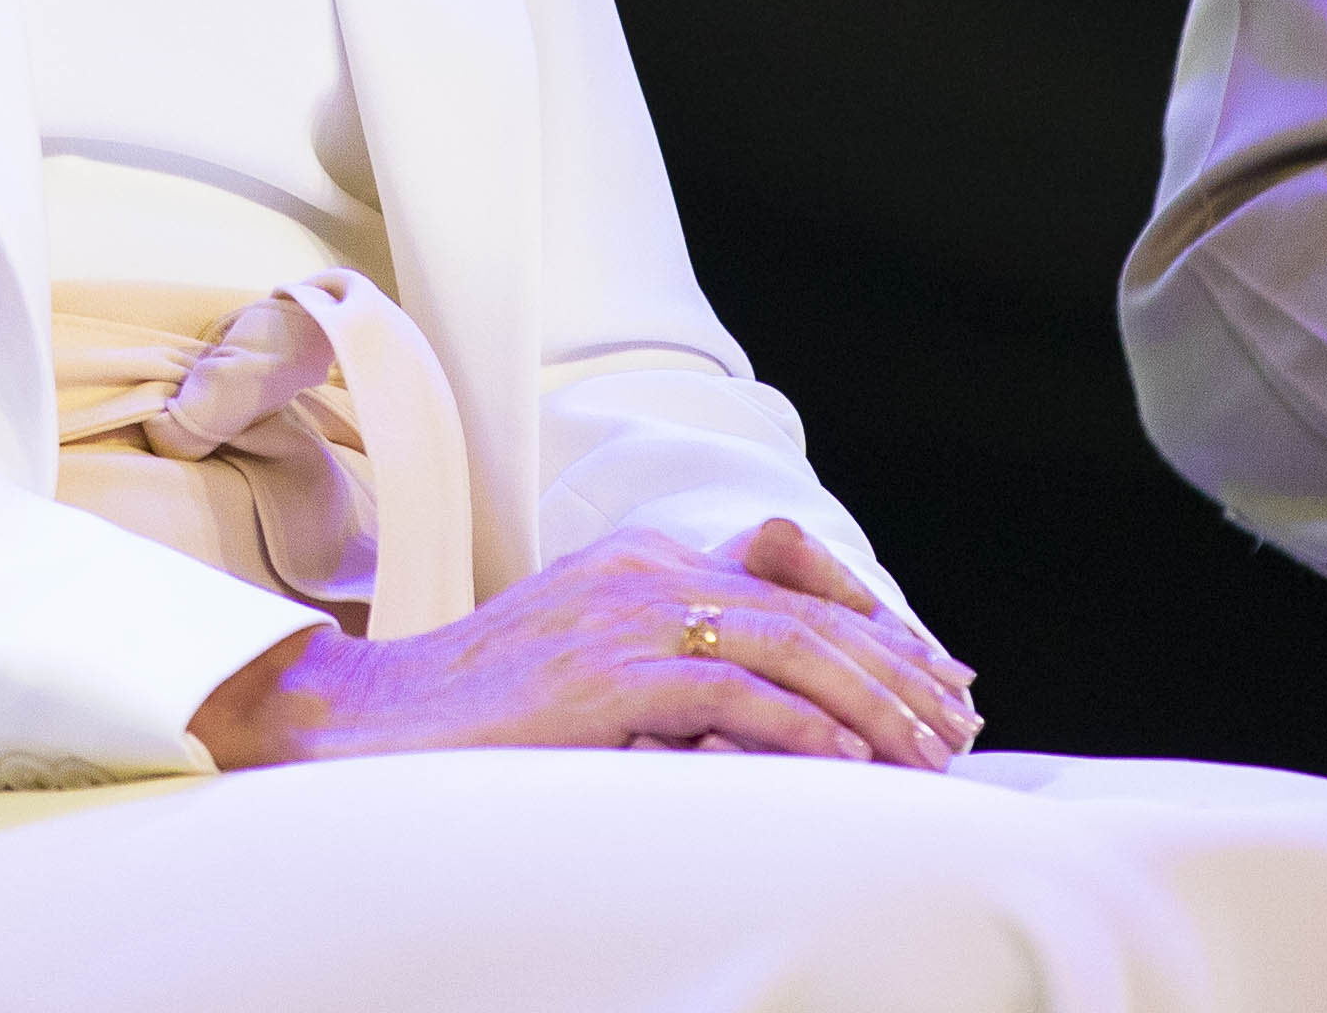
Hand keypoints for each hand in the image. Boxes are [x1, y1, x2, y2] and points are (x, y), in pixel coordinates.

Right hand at [190, 520, 978, 773]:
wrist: (370, 721)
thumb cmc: (476, 715)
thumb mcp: (586, 668)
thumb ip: (667, 665)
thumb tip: (772, 712)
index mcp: (637, 563)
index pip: (785, 570)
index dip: (871, 621)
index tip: (933, 675)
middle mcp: (640, 573)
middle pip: (804, 607)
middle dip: (895, 666)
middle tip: (956, 722)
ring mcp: (624, 617)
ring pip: (787, 645)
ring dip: (871, 702)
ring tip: (927, 751)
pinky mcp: (609, 673)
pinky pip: (733, 692)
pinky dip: (802, 726)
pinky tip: (848, 763)